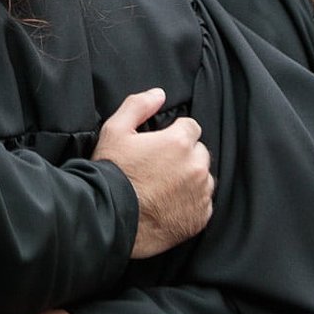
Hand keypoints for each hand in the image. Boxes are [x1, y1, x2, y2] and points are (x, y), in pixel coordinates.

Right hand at [91, 89, 212, 258]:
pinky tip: (168, 203)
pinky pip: (202, 204)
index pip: (191, 127)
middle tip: (159, 167)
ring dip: (189, 178)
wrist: (111, 219)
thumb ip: (138, 106)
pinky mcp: (200, 217)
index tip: (159, 145)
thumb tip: (158, 94)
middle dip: (184, 156)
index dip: (173, 134)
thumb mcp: (115, 131)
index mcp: (179, 143)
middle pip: (199, 152)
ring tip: (162, 187)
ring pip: (203, 178)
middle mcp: (196, 167)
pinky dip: (190, 202)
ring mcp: (200, 194)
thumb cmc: (112, 173)